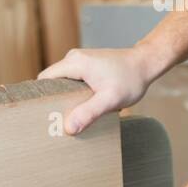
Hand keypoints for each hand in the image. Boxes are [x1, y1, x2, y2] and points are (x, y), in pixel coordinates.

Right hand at [37, 46, 156, 133]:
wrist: (146, 64)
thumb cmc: (130, 79)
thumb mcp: (110, 99)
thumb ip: (89, 112)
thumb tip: (69, 128)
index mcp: (75, 63)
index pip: (44, 80)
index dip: (41, 98)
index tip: (44, 116)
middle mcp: (73, 58)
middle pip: (52, 82)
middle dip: (53, 101)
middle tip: (58, 121)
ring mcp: (80, 61)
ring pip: (62, 83)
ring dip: (66, 99)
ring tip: (71, 116)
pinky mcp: (86, 66)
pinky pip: (72, 81)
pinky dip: (74, 94)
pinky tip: (82, 107)